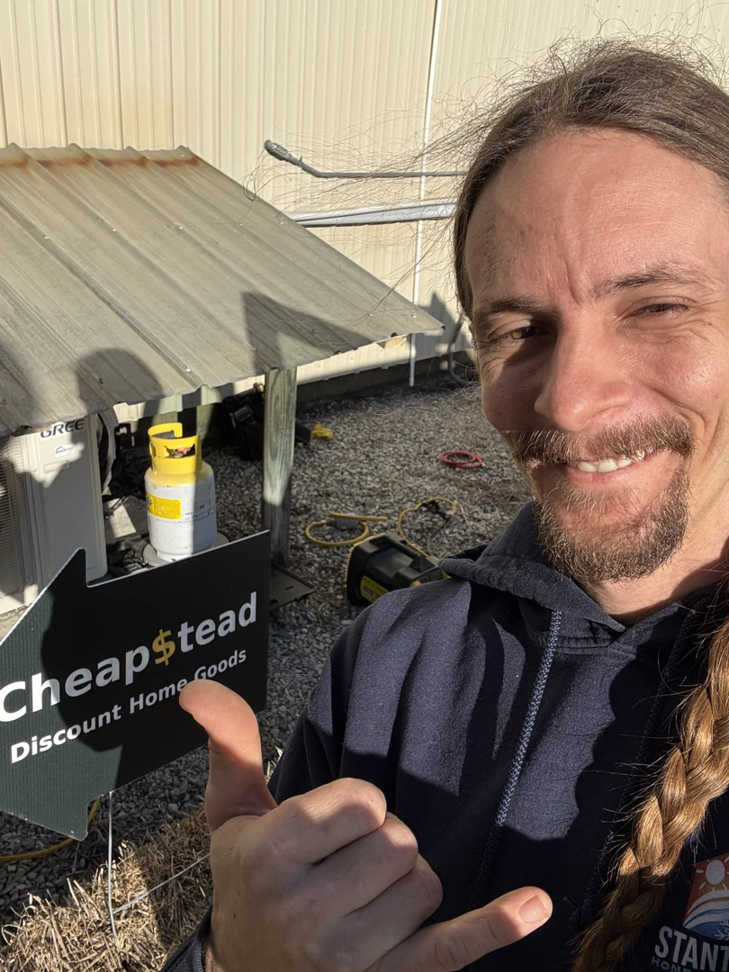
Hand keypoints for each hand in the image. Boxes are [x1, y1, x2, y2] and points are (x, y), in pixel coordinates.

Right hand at [179, 680, 551, 971]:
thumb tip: (196, 687)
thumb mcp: (231, 815)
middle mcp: (305, 913)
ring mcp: (348, 957)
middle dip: (381, 844)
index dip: (355, 806)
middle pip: (399, 841)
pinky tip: (532, 903)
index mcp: (269, 858)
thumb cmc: (250, 882)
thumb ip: (228, 745)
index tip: (330, 828)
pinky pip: (451, 947)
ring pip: (425, 883)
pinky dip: (495, 926)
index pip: (362, 801)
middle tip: (344, 868)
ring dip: (406, 885)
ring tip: (362, 903)